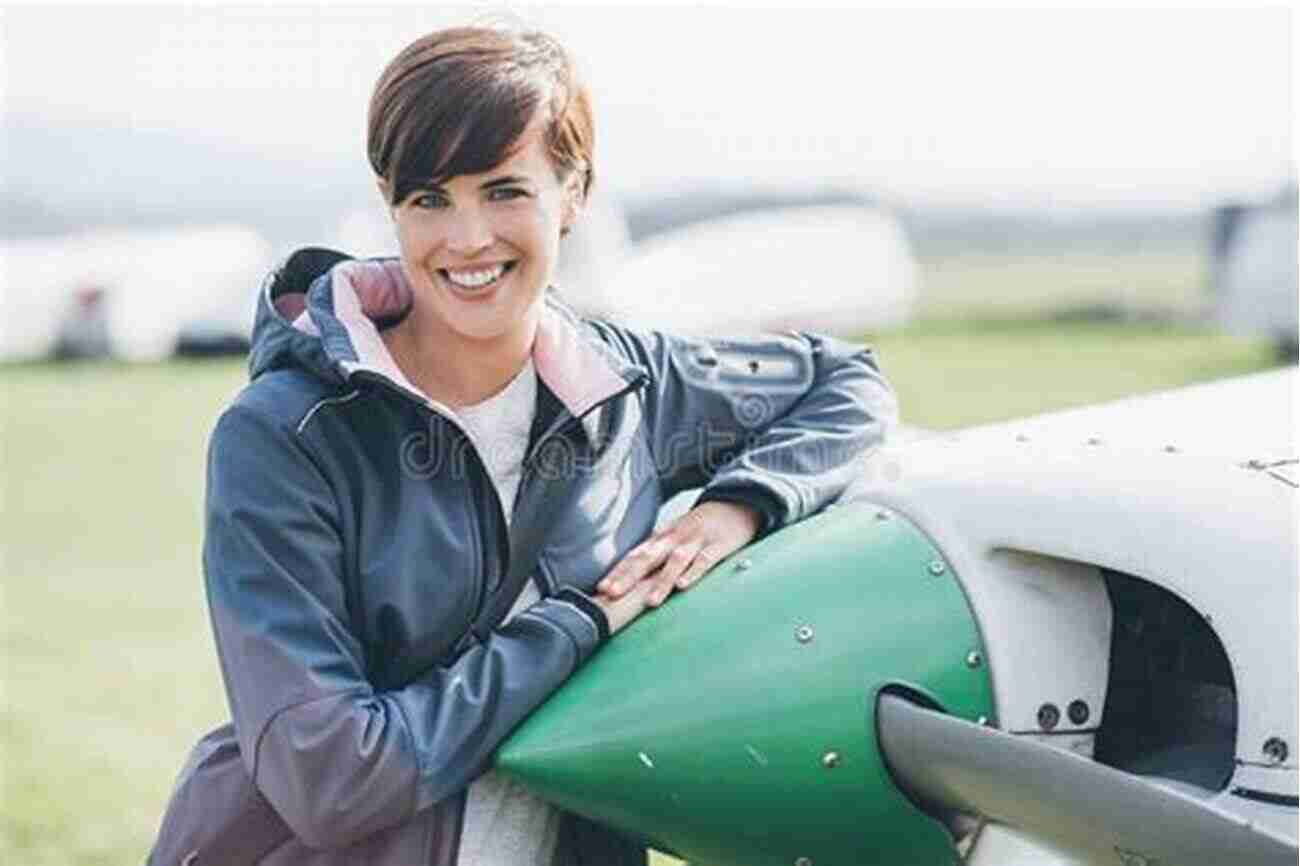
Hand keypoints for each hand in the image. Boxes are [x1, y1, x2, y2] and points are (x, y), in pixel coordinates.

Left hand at [595, 501, 762, 609]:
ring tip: (650, 602)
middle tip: (611, 595)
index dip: (618, 572)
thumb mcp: (675, 537)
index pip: (635, 555)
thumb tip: (632, 580)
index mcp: (662, 538)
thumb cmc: (700, 528)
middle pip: (648, 557)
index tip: (601, 589)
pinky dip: (694, 572)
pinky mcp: (718, 545)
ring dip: (661, 581)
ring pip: (676, 561)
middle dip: (628, 577)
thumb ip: (657, 555)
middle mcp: (674, 538)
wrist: (736, 504)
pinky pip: (705, 560)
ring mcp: (696, 540)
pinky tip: (684, 586)